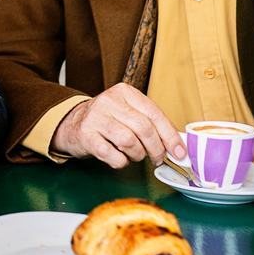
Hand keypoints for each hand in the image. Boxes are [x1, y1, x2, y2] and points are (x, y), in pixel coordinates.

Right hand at [50, 83, 184, 167]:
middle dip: (156, 149)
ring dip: (137, 155)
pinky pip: (113, 155)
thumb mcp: (129, 113)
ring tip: (134, 155)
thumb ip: (151, 123)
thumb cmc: (107, 121)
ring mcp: (95, 117)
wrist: (72, 124)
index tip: (180, 154)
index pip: (154, 114)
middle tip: (158, 159)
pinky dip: (121, 162)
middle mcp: (109, 101)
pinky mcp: (86, 135)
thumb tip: (178, 146)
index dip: (170, 136)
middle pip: (144, 128)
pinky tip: (119, 158)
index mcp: (125, 92)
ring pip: (129, 142)